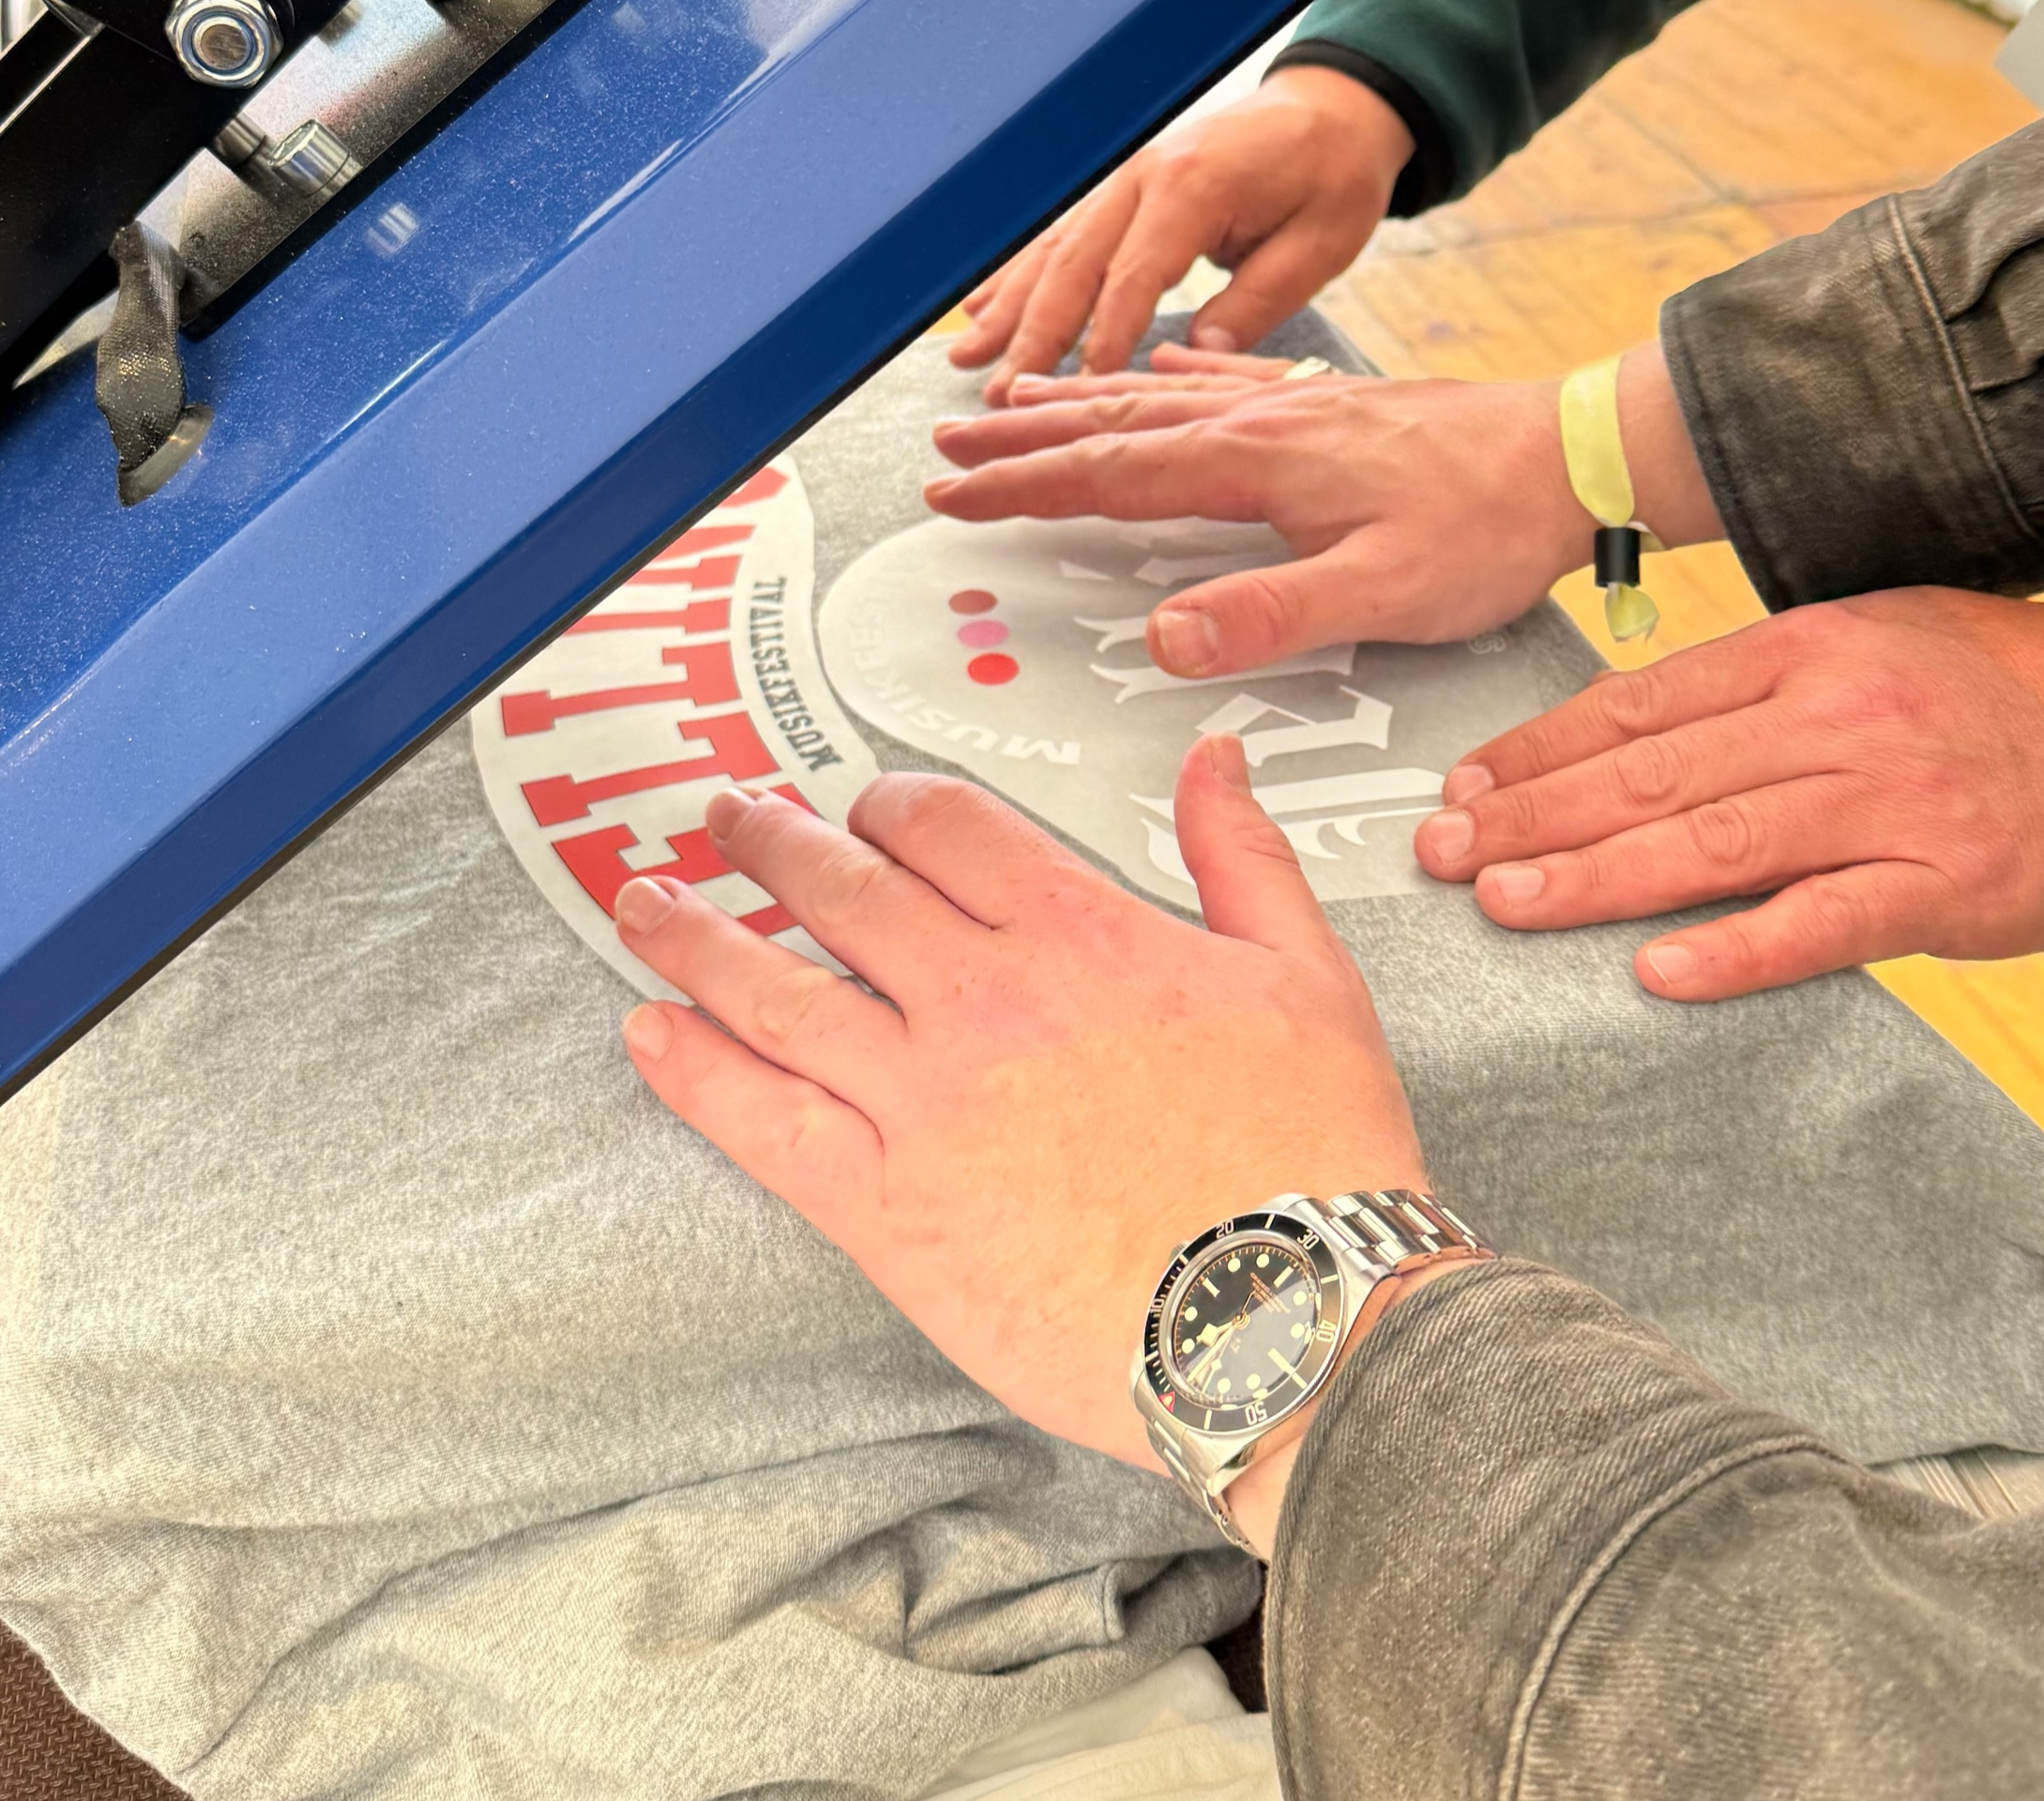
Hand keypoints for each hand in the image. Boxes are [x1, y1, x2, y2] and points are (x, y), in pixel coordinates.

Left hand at [612, 736, 1426, 1552]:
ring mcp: (924, 1103)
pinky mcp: (888, 1210)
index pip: (944, 827)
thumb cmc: (1313, 1162)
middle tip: (727, 822)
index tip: (864, 808)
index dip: (888, 804)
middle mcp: (985, 1000)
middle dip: (772, 843)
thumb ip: (1243, 854)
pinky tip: (648, 1035)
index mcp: (1082, 933)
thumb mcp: (1309, 977)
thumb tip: (1213, 760)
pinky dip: (692, 1072)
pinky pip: (761, 1124)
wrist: (1289, 1322)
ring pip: (776, 991)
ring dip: (695, 935)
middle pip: (842, 889)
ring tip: (642, 901)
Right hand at [926, 341, 1719, 679]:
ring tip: (1011, 401)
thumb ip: (1268, 614)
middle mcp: (1260, 421)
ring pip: (1155, 400)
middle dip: (1021, 437)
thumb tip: (1165, 636)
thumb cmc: (1486, 529)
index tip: (954, 494)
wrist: (1574, 457)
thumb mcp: (1380, 594)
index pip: (1110, 475)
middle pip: (1113, 426)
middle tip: (946, 444)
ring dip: (1076, 402)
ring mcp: (1291, 406)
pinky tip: (1152, 367)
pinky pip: (1222, 379)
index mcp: (1256, 464)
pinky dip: (1168, 374)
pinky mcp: (1327, 407)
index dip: (1024, 486)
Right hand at [949, 66, 1412, 404]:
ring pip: (1055, 251)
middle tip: (999, 396)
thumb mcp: (1319, 243)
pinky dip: (1019, 276)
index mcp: (1195, 186)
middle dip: (1034, 335)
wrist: (1332, 110)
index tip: (1077, 392)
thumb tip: (1199, 357)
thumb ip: (1257, 301)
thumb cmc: (1332, 175)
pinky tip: (982, 310)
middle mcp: (1145, 177)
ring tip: (967, 359)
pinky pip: (1062, 237)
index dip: (1102, 337)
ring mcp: (1127, 182)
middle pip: (1075, 265)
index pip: (1134, 274)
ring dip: (1009, 309)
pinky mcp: (1123, 194)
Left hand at [1411, 590, 2043, 997]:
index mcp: (1803, 651)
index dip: (1540, 750)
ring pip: (1715, 843)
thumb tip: (1624, 741)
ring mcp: (1889, 800)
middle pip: (1653, 774)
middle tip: (1441, 857)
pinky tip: (1657, 971)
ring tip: (1505, 904)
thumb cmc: (1989, 691)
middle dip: (1533, 818)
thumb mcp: (1863, 645)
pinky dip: (1738, 948)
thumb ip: (1748, 689)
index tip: (1464, 789)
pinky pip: (1824, 921)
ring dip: (1596, 878)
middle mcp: (1834, 717)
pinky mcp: (1943, 884)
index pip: (1640, 705)